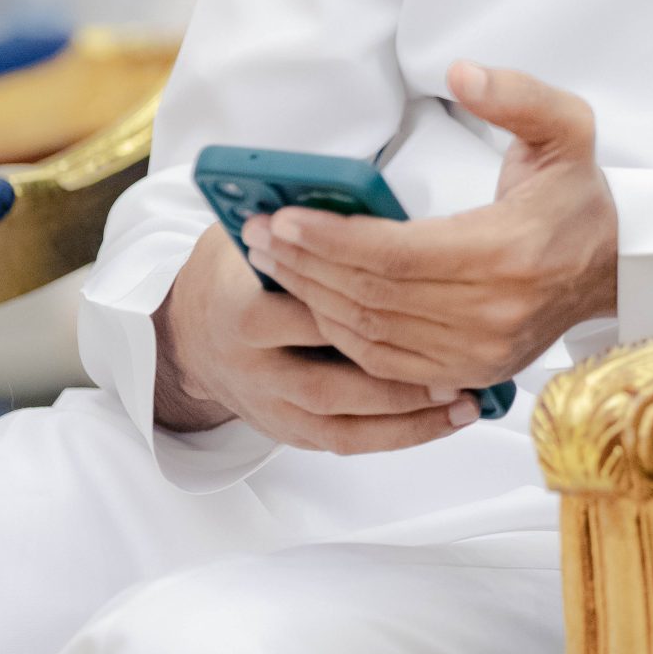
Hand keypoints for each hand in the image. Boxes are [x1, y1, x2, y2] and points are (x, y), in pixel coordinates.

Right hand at [153, 222, 481, 454]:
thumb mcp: (256, 236)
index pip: (308, 315)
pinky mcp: (288, 432)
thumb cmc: (237, 273)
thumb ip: (305, 231)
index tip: (420, 312)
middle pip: (330, 382)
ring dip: (407, 417)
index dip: (364, 315)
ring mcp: (269, 408)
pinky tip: (442, 421)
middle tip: (455, 371)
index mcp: (242, 311)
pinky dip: (397, 436)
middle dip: (395, 381)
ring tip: (462, 402)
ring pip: (343, 424)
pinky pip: (346, 443)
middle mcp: (252, 369)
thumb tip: (372, 211)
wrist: (190, 335)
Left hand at [240, 61, 618, 391]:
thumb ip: (516, 95)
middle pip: (374, 296)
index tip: (283, 217)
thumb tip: (462, 73)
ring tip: (273, 263)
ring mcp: (481, 352)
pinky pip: (388, 364)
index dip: (333, 239)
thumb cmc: (576, 195)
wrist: (612, 265)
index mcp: (508, 253)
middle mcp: (493, 313)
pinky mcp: (471, 374)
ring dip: (313, 299)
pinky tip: (314, 302)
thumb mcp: (565, 127)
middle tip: (258, 235)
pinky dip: (343, 336)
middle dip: (306, 265)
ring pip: (372, 334)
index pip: (396, 254)